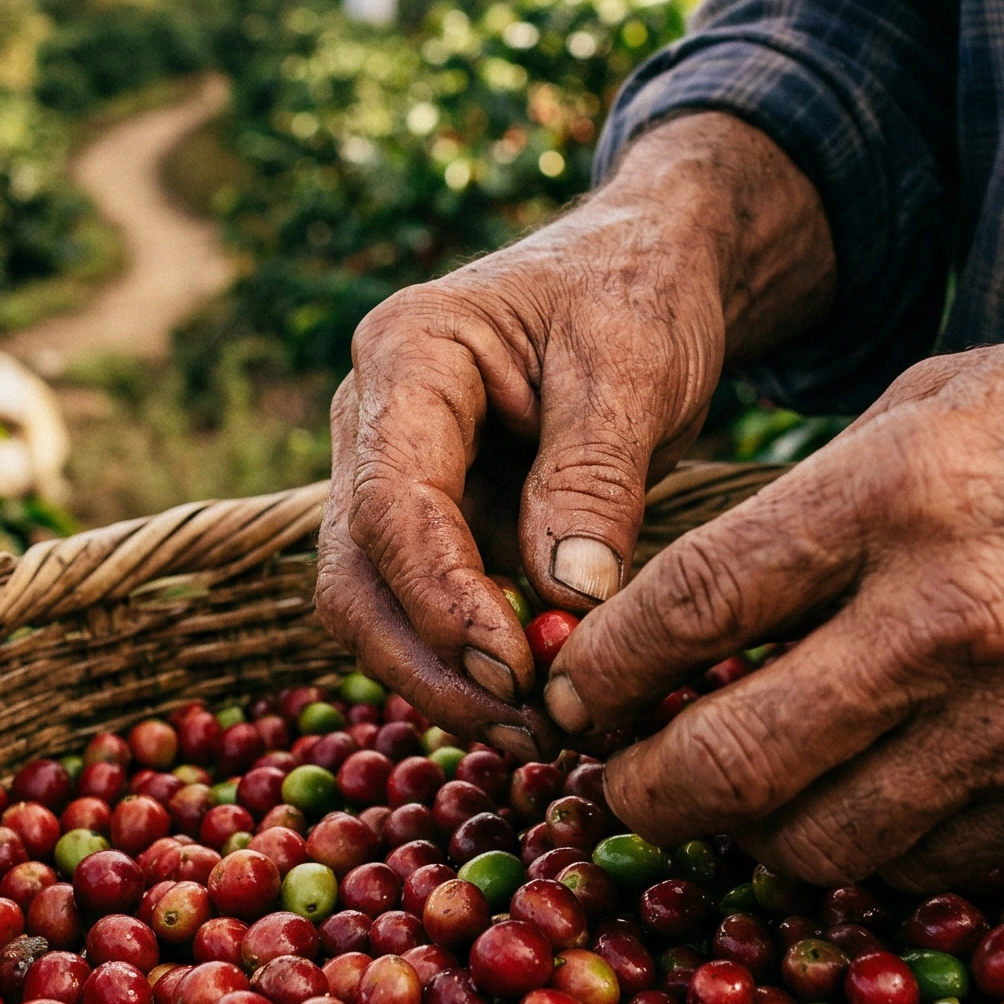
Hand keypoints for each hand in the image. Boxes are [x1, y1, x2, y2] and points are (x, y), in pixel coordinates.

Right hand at [314, 114, 834, 755]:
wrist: (646, 269)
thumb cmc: (638, 295)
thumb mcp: (635, 369)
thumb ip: (595, 478)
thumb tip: (569, 602)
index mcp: (407, 353)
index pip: (392, 501)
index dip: (443, 600)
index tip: (519, 670)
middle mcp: (371, 418)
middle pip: (357, 572)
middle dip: (432, 663)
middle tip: (530, 729)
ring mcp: (388, 474)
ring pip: (375, 606)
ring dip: (446, 680)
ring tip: (540, 734)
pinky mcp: (429, 523)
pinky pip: (422, 610)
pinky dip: (470, 666)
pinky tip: (537, 706)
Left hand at [549, 279, 1003, 887]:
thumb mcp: (940, 396)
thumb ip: (810, 499)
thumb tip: (695, 596)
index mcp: (896, 491)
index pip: (692, 610)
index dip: (603, 673)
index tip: (567, 698)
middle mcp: (950, 619)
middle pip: (733, 759)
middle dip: (643, 791)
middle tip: (613, 786)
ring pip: (822, 840)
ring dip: (747, 837)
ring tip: (721, 804)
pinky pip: (927, 859)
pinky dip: (862, 849)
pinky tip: (839, 809)